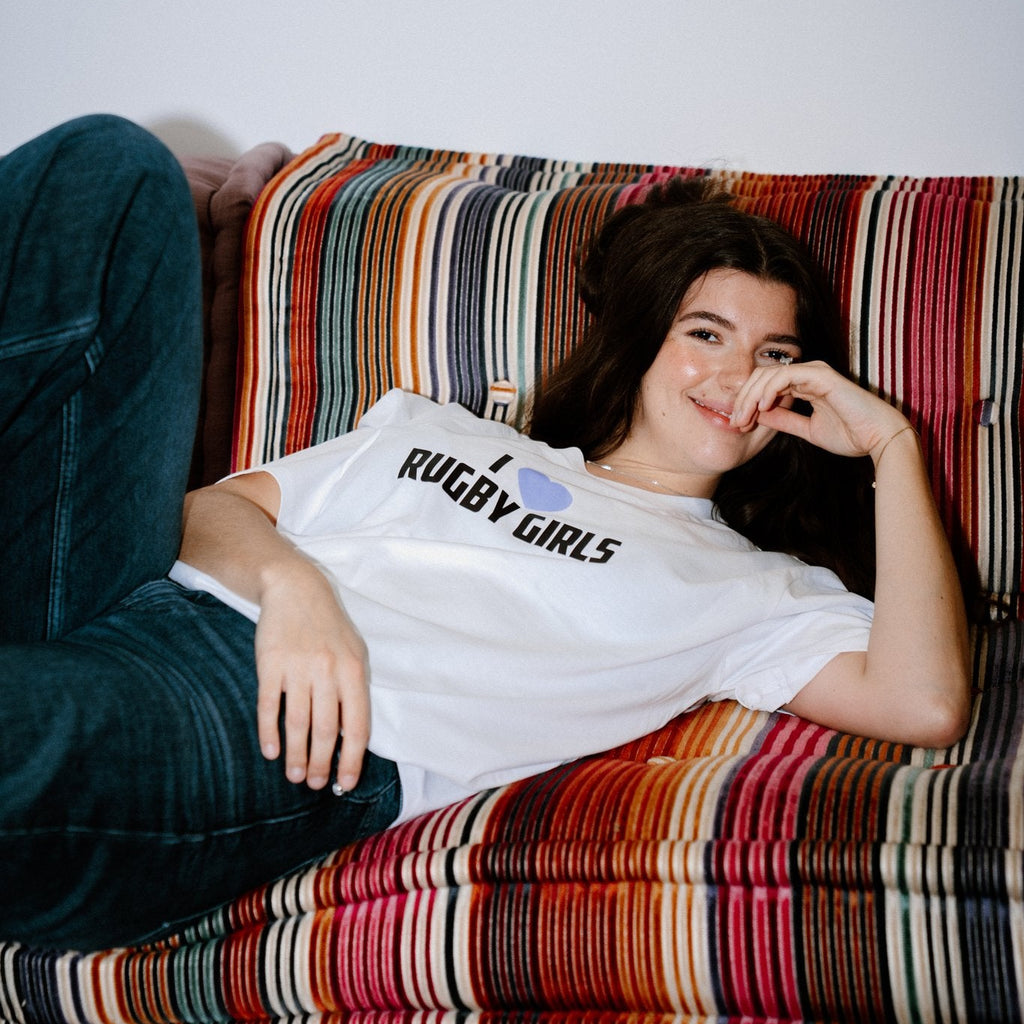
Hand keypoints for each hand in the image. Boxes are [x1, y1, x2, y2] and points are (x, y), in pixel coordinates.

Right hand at [254, 561, 369, 791]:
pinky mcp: (270, 664)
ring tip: (296, 776)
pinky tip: (271, 752)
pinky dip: (270, 733)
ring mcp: (298, 668)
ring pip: (298, 723)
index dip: (352, 758)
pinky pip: (269, 706)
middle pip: (326, 730)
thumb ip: (353, 691)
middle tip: (316, 785)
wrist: (296, 589)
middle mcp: (328, 671)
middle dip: (322, 763)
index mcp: (354, 671)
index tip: (345, 782)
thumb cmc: (329, 628)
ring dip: (297, 755)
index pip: (357, 726)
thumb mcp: (353, 653)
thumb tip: (350, 737)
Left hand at [730, 359, 908, 459]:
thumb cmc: (851, 435)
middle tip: (734, 421)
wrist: (879, 439)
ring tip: (743, 416)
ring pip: (769, 373)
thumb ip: (785, 421)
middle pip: (762, 376)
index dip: (747, 403)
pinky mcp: (821, 375)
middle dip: (743, 399)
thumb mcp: (807, 430)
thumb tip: (760, 416)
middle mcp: (807, 375)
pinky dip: (770, 389)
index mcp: (804, 386)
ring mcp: (814, 372)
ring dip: (751, 396)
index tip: (738, 424)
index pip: (765, 386)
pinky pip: (786, 375)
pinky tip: (762, 406)